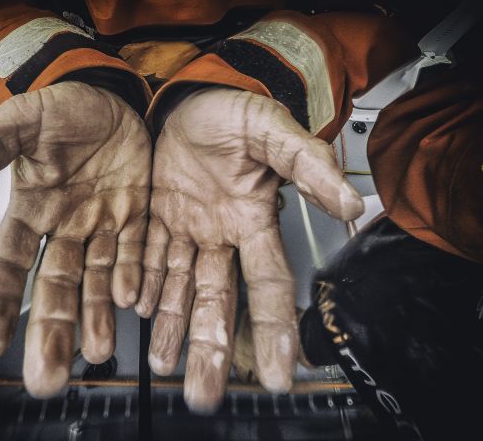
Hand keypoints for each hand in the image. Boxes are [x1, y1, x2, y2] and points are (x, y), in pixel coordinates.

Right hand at [0, 81, 150, 395]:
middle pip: (53, 287)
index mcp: (29, 210)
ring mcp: (101, 225)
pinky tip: (132, 303)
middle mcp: (63, 228)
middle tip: (46, 378)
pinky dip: (134, 277)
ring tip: (98, 352)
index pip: (5, 265)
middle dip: (50, 329)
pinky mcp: (136, 215)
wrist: (108, 95)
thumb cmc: (58, 108)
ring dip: (96, 316)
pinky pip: (135, 253)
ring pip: (96, 280)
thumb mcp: (14, 122)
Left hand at [135, 87, 362, 412]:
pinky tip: (136, 311)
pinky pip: (146, 256)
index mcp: (252, 219)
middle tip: (205, 391)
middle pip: (216, 300)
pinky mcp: (154, 216)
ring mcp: (186, 227)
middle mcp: (220, 234)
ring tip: (163, 364)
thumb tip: (350, 204)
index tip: (282, 372)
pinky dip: (139, 284)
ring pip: (176, 287)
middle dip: (211, 345)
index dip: (276, 327)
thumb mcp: (272, 131)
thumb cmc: (235, 111)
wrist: (191, 96)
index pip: (269, 283)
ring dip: (170, 326)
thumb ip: (307, 165)